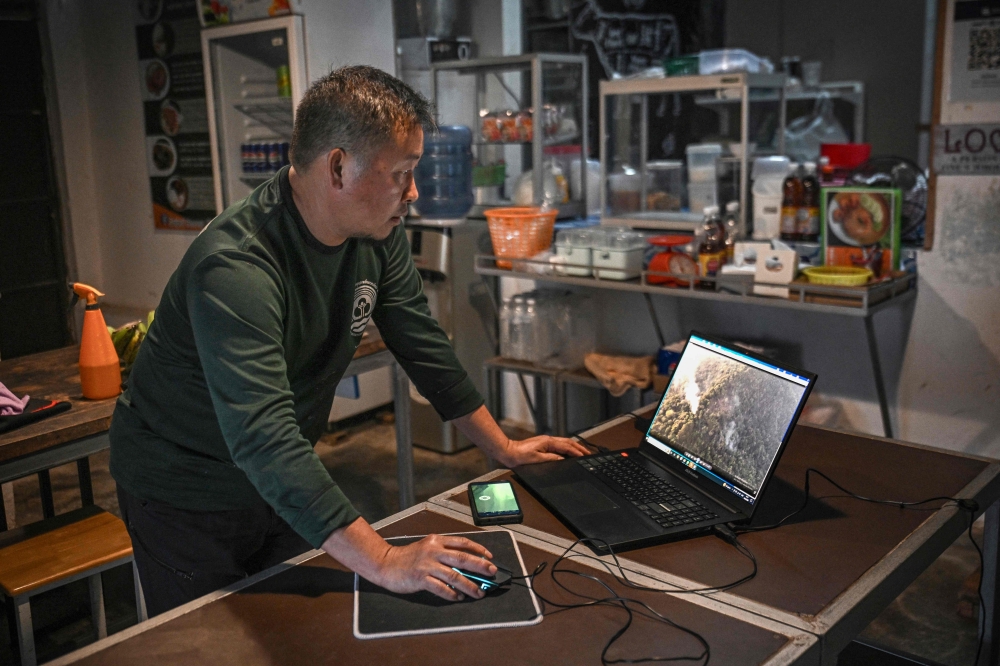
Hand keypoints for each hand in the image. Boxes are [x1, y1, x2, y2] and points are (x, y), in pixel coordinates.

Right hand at [374, 534, 496, 600]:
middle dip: (480, 566)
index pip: (463, 543)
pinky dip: (452, 593)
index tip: (489, 557)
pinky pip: (440, 587)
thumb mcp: (427, 547)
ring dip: (469, 585)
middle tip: (492, 572)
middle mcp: (434, 551)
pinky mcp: (420, 578)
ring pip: (454, 575)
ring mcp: (427, 565)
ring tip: (479, 592)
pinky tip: (459, 597)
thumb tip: (467, 564)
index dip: (478, 549)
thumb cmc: (408, 557)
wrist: (386, 563)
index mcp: (437, 541)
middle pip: (462, 558)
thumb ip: (444, 552)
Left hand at [498, 434, 589, 466]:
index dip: (577, 452)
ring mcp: (546, 441)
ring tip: (582, 452)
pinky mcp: (543, 444)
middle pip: (568, 442)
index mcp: (548, 442)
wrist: (509, 452)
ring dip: (574, 447)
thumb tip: (563, 459)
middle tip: (588, 453)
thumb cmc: (520, 456)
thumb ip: (552, 459)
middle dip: (579, 448)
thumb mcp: (537, 459)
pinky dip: (567, 448)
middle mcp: (548, 440)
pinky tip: (569, 452)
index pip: (567, 447)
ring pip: (564, 442)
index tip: (585, 456)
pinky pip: (559, 445)